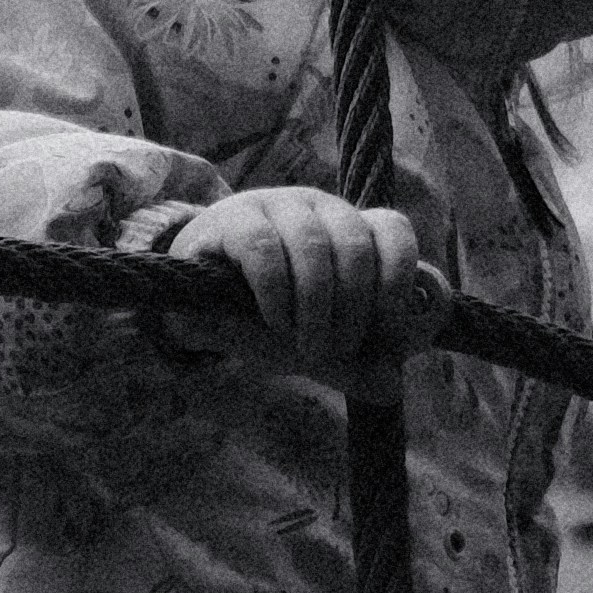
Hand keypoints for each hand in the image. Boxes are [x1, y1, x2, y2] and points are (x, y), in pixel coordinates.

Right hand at [136, 185, 434, 366]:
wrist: (195, 309)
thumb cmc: (269, 320)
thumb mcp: (319, 345)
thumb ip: (357, 364)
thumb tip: (392, 387)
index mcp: (350, 228)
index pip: (392, 230)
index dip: (397, 283)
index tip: (387, 333)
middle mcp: (317, 208)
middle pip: (355, 245)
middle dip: (353, 308)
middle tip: (337, 348)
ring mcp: (274, 206)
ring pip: (313, 246)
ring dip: (316, 307)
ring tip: (306, 346)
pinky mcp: (232, 220)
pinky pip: (264, 249)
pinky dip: (277, 294)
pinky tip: (275, 323)